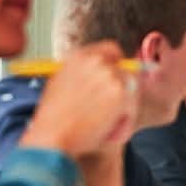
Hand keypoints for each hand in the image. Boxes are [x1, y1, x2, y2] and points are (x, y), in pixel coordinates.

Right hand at [20, 41, 138, 157]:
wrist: (53, 136)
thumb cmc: (53, 118)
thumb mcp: (61, 84)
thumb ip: (82, 74)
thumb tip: (101, 73)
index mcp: (79, 56)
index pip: (111, 49)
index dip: (118, 65)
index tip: (119, 78)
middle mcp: (95, 61)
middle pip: (126, 70)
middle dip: (124, 89)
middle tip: (115, 109)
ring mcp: (109, 75)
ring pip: (132, 89)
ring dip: (125, 105)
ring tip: (106, 124)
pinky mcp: (120, 92)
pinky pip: (133, 105)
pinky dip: (127, 119)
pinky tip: (110, 130)